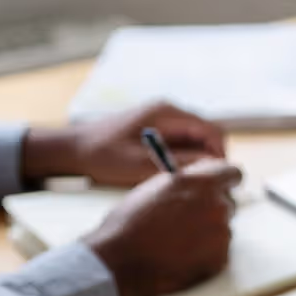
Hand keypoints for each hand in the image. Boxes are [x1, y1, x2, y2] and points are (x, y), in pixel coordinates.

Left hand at [21, 102, 226, 186]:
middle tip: (206, 184)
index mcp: (168, 112)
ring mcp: (165, 119)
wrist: (73, 149)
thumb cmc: (103, 154)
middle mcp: (170, 111)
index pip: (212, 130)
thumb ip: (179, 163)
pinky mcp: (159, 129)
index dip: (221, 155)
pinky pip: (184, 143)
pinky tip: (176, 175)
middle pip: (208, 134)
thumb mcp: (141, 164)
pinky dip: (187, 158)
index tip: (218, 178)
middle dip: (212, 159)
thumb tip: (211, 168)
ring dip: (199, 160)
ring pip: (198, 140)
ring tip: (191, 182)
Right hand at [83, 160, 243, 295]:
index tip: (221, 186)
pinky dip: (205, 254)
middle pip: (228, 202)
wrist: (121, 261)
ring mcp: (221, 233)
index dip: (225, 181)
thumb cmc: (129, 223)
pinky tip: (180, 257)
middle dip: (213, 208)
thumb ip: (184, 182)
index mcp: (201, 182)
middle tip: (191, 219)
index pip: (233, 173)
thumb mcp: (155, 188)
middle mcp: (217, 205)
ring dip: (207, 233)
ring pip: (222, 229)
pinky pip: (218, 252)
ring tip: (177, 241)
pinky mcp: (220, 258)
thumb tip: (196, 182)